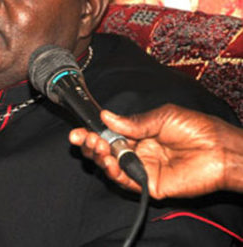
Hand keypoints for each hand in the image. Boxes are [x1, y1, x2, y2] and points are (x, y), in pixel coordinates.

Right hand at [69, 104, 240, 198]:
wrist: (222, 151)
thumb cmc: (199, 130)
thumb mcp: (163, 117)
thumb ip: (134, 122)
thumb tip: (106, 117)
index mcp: (140, 134)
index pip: (109, 135)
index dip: (93, 132)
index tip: (80, 130)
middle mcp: (139, 152)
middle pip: (105, 152)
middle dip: (90, 145)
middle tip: (84, 138)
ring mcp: (143, 169)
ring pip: (112, 167)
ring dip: (99, 157)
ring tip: (98, 147)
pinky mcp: (150, 185)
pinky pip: (126, 181)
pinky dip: (114, 173)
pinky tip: (110, 162)